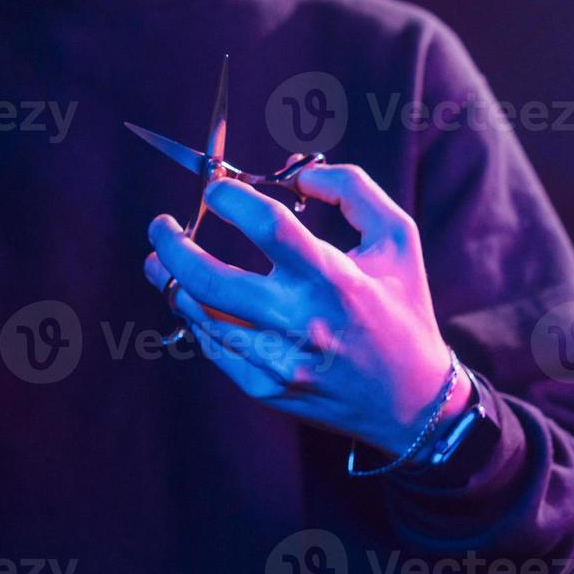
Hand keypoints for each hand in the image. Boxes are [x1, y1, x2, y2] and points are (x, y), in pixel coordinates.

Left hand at [143, 160, 470, 457]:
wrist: (413, 402)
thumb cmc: (402, 308)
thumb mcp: (396, 236)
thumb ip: (349, 189)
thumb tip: (293, 172)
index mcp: (335, 280)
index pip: (268, 227)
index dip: (232, 199)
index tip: (216, 188)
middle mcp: (302, 323)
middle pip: (210, 280)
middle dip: (173, 247)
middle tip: (161, 227)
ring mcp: (278, 361)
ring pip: (201, 315)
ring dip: (172, 281)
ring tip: (161, 260)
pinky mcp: (264, 388)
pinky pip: (213, 346)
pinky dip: (198, 317)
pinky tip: (197, 300)